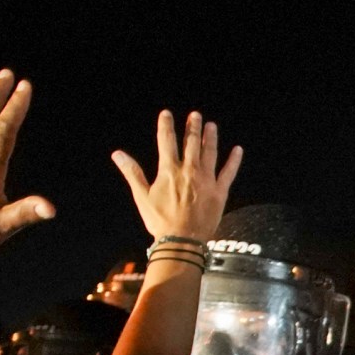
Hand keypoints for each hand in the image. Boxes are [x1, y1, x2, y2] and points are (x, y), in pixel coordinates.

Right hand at [111, 110, 243, 243]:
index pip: (167, 141)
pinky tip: (238, 150)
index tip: (167, 114)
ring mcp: (206, 180)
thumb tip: (117, 154)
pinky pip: (229, 172)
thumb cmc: (160, 220)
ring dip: (210, 138)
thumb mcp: (142, 196)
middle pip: (191, 143)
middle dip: (193, 127)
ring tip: (211, 126)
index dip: (166, 125)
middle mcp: (189, 171)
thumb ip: (132, 172)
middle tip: (195, 115)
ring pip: (210, 153)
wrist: (182, 240)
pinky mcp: (220, 192)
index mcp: (169, 171)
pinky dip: (234, 161)